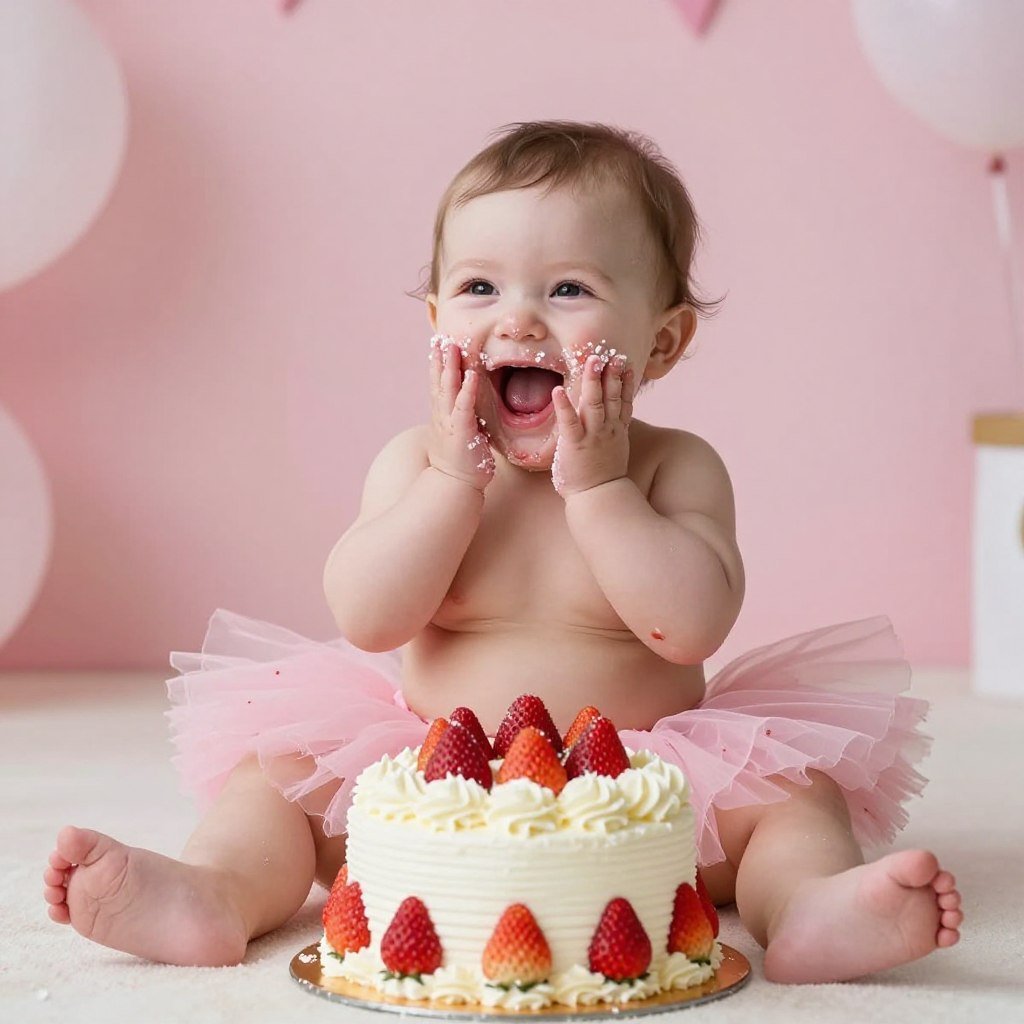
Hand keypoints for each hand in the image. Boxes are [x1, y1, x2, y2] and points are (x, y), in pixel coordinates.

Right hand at [426, 337, 494, 490]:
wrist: (455, 486)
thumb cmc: (461, 464)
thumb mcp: (460, 436)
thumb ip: (463, 421)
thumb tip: (471, 412)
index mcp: (442, 417)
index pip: (438, 386)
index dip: (437, 366)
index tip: (437, 347)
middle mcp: (442, 416)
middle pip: (438, 382)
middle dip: (439, 359)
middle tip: (439, 337)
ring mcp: (450, 422)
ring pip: (448, 389)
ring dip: (451, 367)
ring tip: (453, 346)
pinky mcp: (462, 431)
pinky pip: (464, 406)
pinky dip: (468, 390)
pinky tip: (472, 375)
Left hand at [551, 354, 633, 497]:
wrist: (599, 498)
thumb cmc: (602, 478)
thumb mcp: (614, 451)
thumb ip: (613, 433)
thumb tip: (612, 421)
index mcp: (616, 431)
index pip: (623, 401)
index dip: (625, 382)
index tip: (626, 364)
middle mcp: (607, 429)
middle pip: (612, 396)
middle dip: (612, 374)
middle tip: (610, 354)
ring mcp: (592, 435)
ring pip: (595, 403)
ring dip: (593, 381)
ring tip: (591, 360)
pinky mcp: (575, 444)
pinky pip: (569, 422)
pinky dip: (563, 405)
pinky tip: (557, 390)